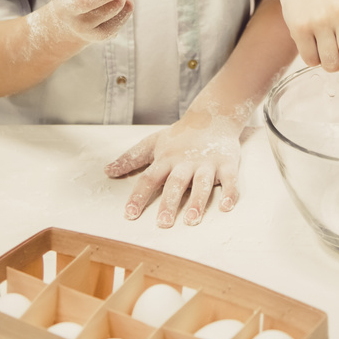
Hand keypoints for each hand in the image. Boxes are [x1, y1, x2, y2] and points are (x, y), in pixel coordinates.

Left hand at [105, 111, 242, 226]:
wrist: (213, 115)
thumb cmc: (180, 136)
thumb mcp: (153, 143)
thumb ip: (131, 158)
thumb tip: (107, 171)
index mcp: (167, 159)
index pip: (149, 178)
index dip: (139, 196)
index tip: (130, 214)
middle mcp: (186, 162)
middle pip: (176, 183)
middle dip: (169, 202)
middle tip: (163, 223)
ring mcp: (207, 163)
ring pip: (202, 183)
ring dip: (197, 201)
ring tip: (191, 220)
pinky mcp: (227, 163)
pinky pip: (230, 180)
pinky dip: (230, 193)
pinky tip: (226, 207)